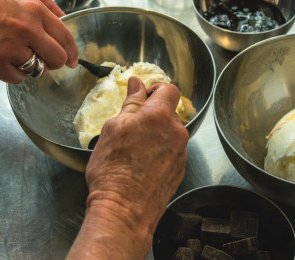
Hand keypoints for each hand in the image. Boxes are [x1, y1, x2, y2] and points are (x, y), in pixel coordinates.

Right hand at [0, 0, 78, 83]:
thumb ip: (37, 15)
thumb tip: (55, 36)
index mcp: (35, 10)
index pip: (65, 37)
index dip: (72, 52)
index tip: (73, 60)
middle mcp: (27, 28)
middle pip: (57, 58)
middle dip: (54, 63)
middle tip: (45, 62)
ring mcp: (11, 47)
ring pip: (37, 70)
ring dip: (31, 68)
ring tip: (16, 57)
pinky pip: (17, 78)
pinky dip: (14, 74)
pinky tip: (4, 62)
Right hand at [72, 77, 188, 258]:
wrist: (124, 211)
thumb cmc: (113, 171)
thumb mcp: (113, 129)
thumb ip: (130, 103)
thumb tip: (136, 84)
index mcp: (160, 116)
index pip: (168, 89)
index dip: (155, 90)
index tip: (142, 98)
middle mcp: (176, 132)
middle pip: (168, 113)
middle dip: (151, 116)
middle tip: (129, 129)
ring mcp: (180, 153)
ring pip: (169, 134)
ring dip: (154, 136)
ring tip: (132, 152)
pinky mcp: (179, 171)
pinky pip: (170, 153)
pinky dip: (158, 154)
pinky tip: (140, 166)